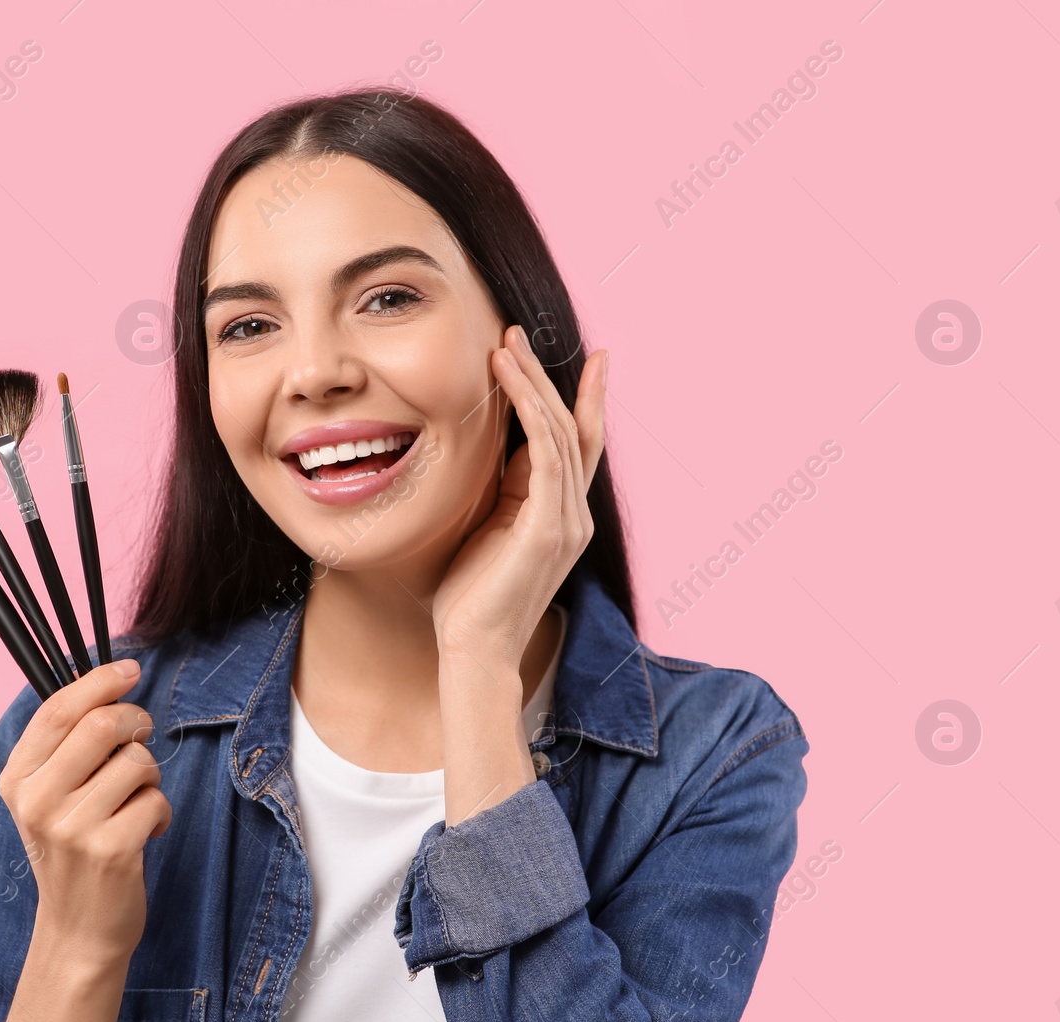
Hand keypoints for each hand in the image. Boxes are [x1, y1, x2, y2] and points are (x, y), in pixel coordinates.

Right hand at [0, 659, 171, 969]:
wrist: (78, 930)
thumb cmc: (73, 850)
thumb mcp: (48, 797)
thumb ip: (66, 745)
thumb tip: (108, 686)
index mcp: (17, 779)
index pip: (56, 709)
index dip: (98, 681)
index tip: (129, 669)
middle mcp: (37, 801)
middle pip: (102, 725)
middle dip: (136, 723)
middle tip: (141, 738)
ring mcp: (71, 828)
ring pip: (136, 761)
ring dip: (150, 776)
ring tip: (136, 802)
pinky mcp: (110, 850)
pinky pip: (156, 799)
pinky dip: (161, 811)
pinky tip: (146, 832)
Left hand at [431, 324, 607, 668]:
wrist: (473, 651)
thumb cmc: (469, 598)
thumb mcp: (488, 529)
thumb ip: (505, 491)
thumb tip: (499, 448)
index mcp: (562, 517)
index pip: (578, 445)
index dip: (584, 398)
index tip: (590, 357)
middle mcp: (575, 516)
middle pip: (572, 429)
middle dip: (547, 377)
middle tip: (520, 332)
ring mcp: (567, 522)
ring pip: (560, 433)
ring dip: (533, 384)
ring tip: (506, 344)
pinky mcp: (549, 529)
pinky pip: (545, 454)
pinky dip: (531, 413)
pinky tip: (511, 383)